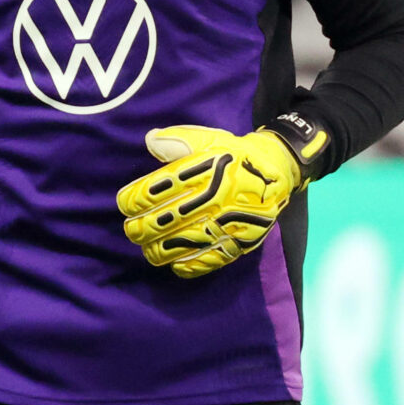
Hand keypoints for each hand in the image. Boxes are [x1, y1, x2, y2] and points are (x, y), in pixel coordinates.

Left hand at [117, 125, 307, 277]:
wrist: (279, 171)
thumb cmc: (235, 154)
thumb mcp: (209, 138)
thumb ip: (178, 140)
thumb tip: (150, 140)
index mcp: (204, 169)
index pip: (158, 188)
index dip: (134, 199)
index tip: (125, 204)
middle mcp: (215, 196)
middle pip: (165, 219)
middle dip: (140, 228)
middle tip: (131, 230)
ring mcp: (228, 221)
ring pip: (183, 243)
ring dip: (158, 250)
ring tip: (148, 249)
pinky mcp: (241, 241)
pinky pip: (210, 260)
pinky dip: (188, 265)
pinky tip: (174, 264)